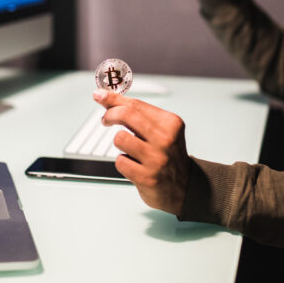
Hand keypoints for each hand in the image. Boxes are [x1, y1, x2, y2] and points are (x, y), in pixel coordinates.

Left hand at [93, 89, 190, 214]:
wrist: (183, 186)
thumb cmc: (167, 153)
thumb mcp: (160, 129)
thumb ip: (135, 112)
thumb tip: (104, 96)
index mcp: (171, 123)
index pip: (136, 104)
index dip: (113, 99)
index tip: (100, 96)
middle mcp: (166, 139)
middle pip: (126, 115)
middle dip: (110, 115)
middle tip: (106, 119)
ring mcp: (157, 159)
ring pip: (120, 139)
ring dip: (120, 143)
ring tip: (131, 149)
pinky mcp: (147, 177)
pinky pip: (120, 162)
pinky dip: (123, 162)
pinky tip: (135, 165)